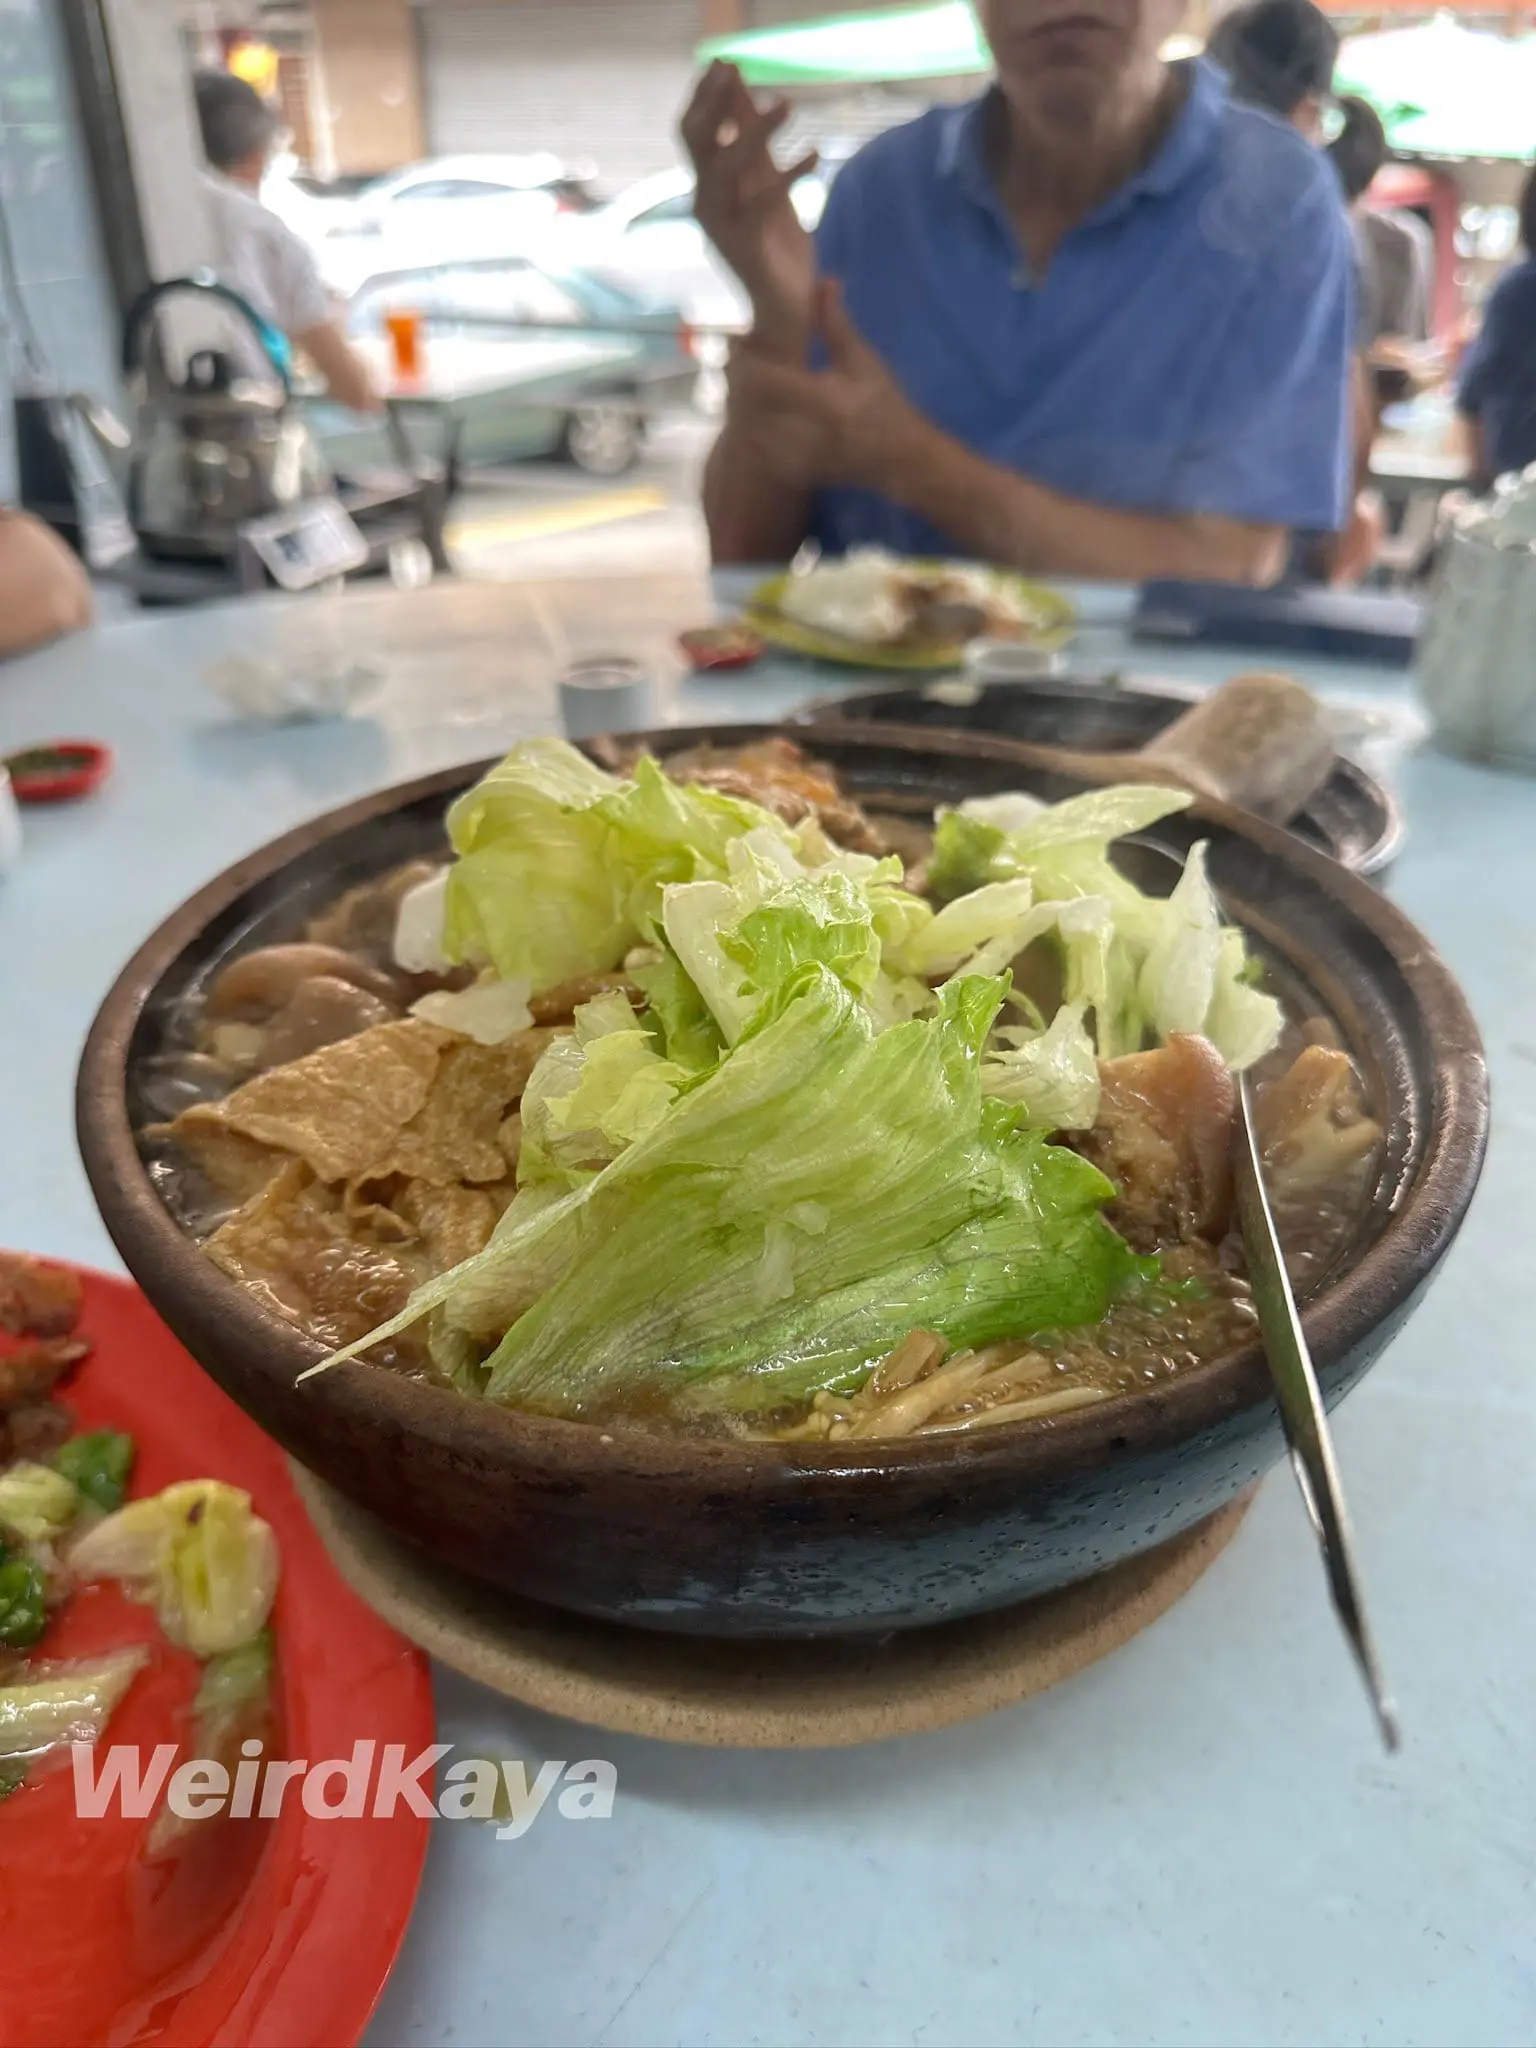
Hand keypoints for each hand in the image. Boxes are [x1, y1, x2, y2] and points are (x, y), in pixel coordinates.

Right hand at [680, 61, 817, 357]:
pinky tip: (815, 155)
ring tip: (789, 105)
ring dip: (756, 132)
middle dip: (713, 102)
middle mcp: (707, 206)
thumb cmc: (779, 251)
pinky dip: (790, 176)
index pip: (694, 133)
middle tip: (734, 69)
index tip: (723, 62)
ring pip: (726, 168)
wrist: (784, 316)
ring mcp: (721, 229)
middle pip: (696, 143)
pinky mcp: (745, 250)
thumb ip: (759, 148)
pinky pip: (761, 204)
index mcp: (710, 190)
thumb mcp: (770, 188)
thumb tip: (747, 94)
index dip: (704, 96)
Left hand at [725, 279, 932, 492]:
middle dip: (736, 379)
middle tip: (735, 360)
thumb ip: (835, 324)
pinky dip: (751, 430)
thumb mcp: (863, 360)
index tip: (740, 340)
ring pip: (746, 428)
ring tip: (744, 385)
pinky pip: (758, 450)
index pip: (760, 378)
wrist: (900, 460)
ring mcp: (796, 458)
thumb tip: (824, 281)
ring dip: (739, 404)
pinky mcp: (792, 473)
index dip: (743, 357)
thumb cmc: (885, 404)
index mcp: (820, 400)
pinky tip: (757, 415)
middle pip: (746, 403)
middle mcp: (804, 432)